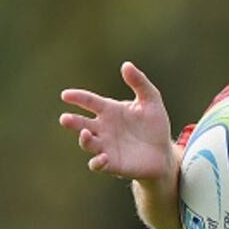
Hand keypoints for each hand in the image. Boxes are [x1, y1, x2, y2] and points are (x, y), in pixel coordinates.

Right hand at [59, 62, 175, 181]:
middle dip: (72, 122)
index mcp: (110, 110)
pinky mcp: (111, 164)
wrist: (163, 152)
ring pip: (87, 143)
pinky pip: (97, 164)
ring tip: (86, 133)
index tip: (66, 95)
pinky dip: (97, 162)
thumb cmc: (155, 125)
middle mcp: (103, 128)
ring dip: (84, 139)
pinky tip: (102, 158)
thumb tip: (126, 65)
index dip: (78, 98)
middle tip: (65, 118)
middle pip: (82, 124)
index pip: (90, 102)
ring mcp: (105, 146)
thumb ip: (139, 82)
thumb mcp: (151, 100)